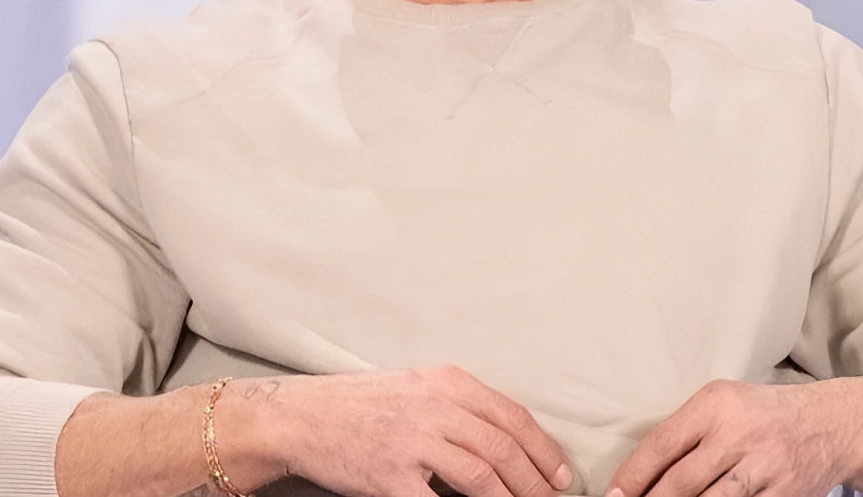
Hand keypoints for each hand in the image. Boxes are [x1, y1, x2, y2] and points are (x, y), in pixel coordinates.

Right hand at [237, 365, 573, 496]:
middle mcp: (435, 406)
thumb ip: (459, 409)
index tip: (560, 474)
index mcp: (447, 382)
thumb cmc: (361, 404)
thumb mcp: (417, 388)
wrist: (302, 416)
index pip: (512, 416)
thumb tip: (506, 444)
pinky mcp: (391, 475)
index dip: (544, 449)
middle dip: (536, 480)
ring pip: (483, 474)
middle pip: (504, 447)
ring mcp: (413, 441)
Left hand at [604, 380, 850, 496]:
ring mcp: (762, 467)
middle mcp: (738, 433)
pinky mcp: (782, 494)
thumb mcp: (724, 404)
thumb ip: (688, 431)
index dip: (632, 475)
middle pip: (681, 482)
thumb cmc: (763, 415)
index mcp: (715, 404)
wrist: (831, 425)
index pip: (662, 444)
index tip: (613, 494)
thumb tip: (642, 473)